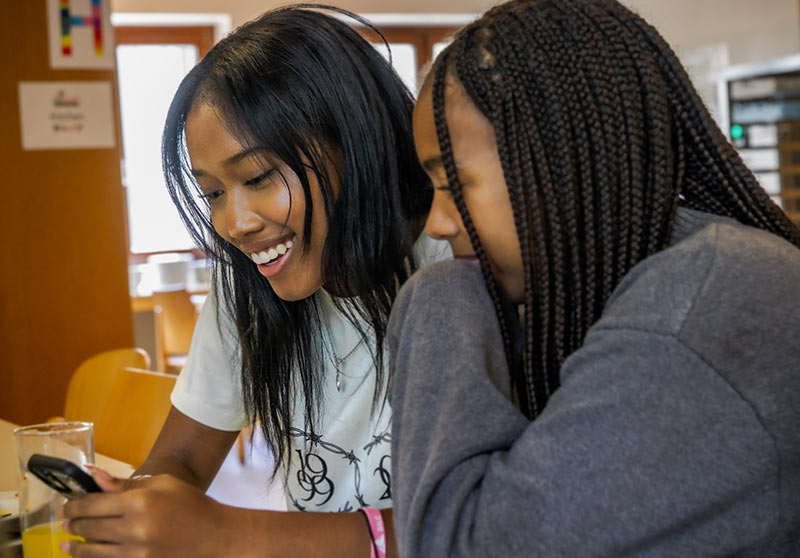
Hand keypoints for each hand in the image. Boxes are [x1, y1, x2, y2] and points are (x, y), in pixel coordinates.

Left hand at [63, 467, 235, 557]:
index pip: (92, 504)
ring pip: (93, 552)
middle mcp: (135, 529)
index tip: (66, 507)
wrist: (216, 536)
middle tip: (67, 522)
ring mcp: (137, 552)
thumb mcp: (162, 484)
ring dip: (76, 548)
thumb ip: (124, 482)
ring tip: (68, 544)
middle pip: (89, 528)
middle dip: (73, 525)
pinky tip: (87, 555)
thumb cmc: (190, 505)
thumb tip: (93, 474)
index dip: (74, 506)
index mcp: (140, 502)